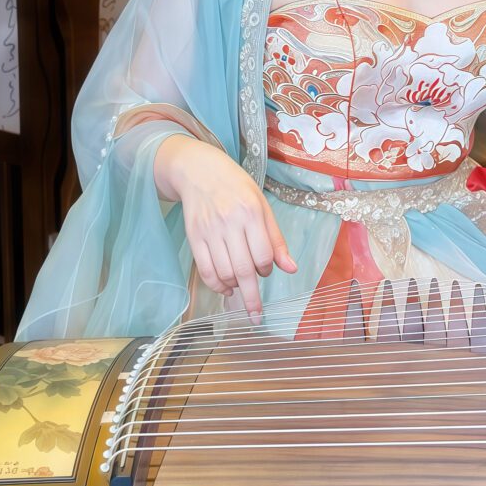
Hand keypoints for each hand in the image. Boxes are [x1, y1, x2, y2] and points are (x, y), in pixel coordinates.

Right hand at [155, 136, 297, 319]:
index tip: (266, 270)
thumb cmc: (237, 188)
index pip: (263, 254)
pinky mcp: (194, 237)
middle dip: (251, 297)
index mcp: (251, 213)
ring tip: (239, 287)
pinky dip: (215, 284)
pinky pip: (205, 269)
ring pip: (223, 272)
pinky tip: (224, 287)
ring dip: (234, 287)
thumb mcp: (262, 206)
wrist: (200, 171)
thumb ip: (275, 239)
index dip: (266, 269)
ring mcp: (209, 231)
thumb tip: (291, 268)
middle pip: (243, 269)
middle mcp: (229, 222)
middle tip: (256, 314)